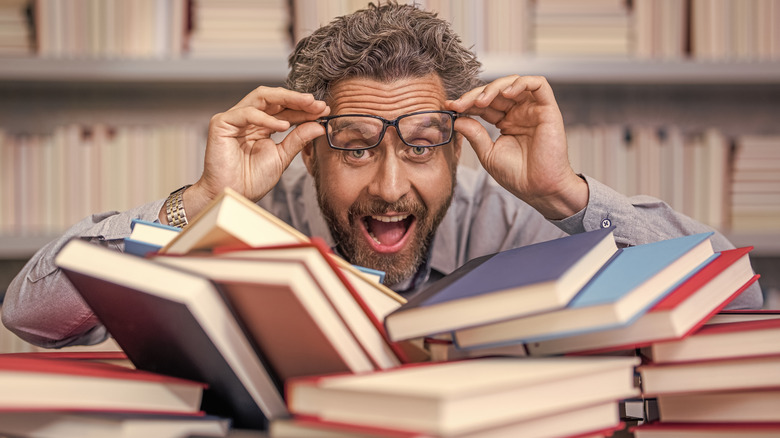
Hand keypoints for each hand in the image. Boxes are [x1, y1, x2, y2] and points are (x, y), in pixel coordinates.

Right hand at [186, 86, 329, 216]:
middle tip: (317, 104)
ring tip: (306, 105)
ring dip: (286, 99)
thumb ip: (298, 140)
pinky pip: (246, 113)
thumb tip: (319, 126)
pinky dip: (266, 118)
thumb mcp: (282, 157)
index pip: (284, 110)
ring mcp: (234, 118)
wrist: (233, 195)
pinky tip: (283, 126)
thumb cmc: (252, 179)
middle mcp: (248, 118)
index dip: (304, 109)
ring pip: (261, 97)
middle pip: (274, 99)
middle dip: (297, 99)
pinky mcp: (221, 123)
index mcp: (261, 125)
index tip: (324, 110)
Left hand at [446, 75, 587, 219]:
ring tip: (481, 101)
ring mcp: (533, 110)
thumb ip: (474, 134)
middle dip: (476, 94)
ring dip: (495, 87)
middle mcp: (519, 113)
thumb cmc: (517, 176)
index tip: (450, 107)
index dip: (467, 102)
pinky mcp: (548, 109)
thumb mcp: (488, 153)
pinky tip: (506, 93)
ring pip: (514, 82)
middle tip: (460, 104)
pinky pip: (539, 84)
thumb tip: (457, 119)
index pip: (485, 104)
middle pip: (496, 91)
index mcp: (505, 122)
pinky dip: (521, 83)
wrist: (538, 189)